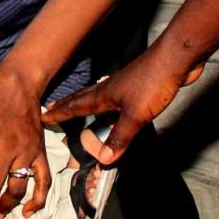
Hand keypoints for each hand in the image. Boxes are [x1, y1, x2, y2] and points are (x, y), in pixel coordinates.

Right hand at [42, 47, 204, 163]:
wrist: (175, 60)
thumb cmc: (153, 80)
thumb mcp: (135, 115)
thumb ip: (120, 137)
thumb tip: (104, 158)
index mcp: (103, 96)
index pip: (74, 106)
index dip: (58, 113)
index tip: (43, 116)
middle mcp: (109, 90)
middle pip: (82, 100)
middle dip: (66, 107)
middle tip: (53, 111)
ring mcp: (123, 88)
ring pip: (98, 101)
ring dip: (86, 108)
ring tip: (78, 114)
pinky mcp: (137, 89)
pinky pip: (115, 103)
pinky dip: (108, 110)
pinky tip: (113, 113)